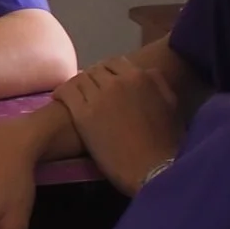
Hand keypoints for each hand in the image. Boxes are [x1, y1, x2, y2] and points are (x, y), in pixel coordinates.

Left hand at [54, 58, 180, 196]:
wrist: (151, 166)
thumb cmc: (165, 138)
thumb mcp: (170, 104)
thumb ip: (157, 82)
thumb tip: (145, 71)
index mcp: (141, 77)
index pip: (116, 62)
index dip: (108, 70)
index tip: (105, 80)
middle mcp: (119, 81)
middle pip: (96, 69)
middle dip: (91, 77)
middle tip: (88, 89)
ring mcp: (100, 96)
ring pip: (80, 79)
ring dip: (77, 84)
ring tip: (73, 94)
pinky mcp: (83, 114)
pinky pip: (67, 93)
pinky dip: (61, 92)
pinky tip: (58, 98)